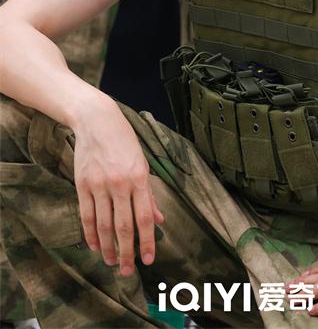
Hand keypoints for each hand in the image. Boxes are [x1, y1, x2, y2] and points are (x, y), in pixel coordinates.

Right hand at [73, 96, 163, 276]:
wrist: (97, 121)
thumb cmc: (124, 141)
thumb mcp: (143, 163)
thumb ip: (149, 195)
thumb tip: (159, 220)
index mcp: (139, 178)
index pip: (144, 217)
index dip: (146, 241)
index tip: (148, 259)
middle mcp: (120, 183)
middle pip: (123, 226)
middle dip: (126, 252)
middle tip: (128, 271)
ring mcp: (99, 185)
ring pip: (103, 225)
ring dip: (108, 248)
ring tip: (112, 262)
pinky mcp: (83, 184)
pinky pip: (86, 215)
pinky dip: (91, 234)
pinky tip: (95, 246)